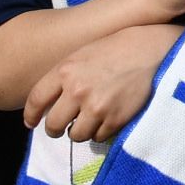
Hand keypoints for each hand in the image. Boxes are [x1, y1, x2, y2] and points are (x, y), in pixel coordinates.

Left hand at [21, 22, 179, 140]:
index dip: (31, 116)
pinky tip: (108, 119)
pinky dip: (101, 131)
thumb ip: (65, 76)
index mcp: (65, 70)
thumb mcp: (84, 54)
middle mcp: (77, 90)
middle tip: (61, 128)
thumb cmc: (118, 47)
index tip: (32, 123)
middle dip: (55, 129)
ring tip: (90, 121)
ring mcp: (96, 107)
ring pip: (75, 135)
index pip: (36, 100)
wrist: (153, 49)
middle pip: (53, 125)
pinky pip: (98, 137)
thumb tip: (49, 102)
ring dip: (80, 131)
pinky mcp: (115, 119)